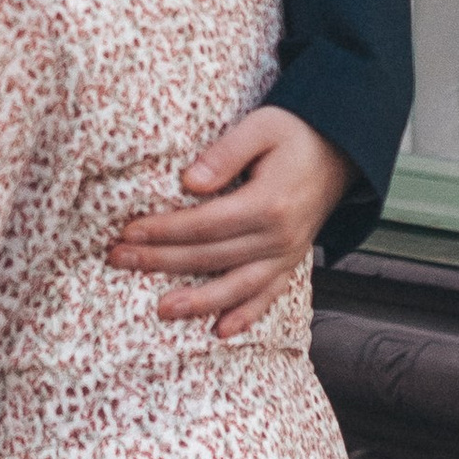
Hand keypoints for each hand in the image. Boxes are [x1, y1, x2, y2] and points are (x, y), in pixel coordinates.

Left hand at [104, 108, 353, 341]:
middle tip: (119, 260)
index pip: (205, 224)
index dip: (165, 230)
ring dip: (198, 300)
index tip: (129, 232)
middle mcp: (279, 237)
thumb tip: (189, 182)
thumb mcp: (261, 127)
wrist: (339, 150)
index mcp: (269, 203)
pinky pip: (267, 295)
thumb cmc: (294, 134)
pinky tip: (221, 331)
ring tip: (162, 309)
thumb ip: (226, 152)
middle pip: (211, 256)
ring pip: (237, 286)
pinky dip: (246, 316)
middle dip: (162, 260)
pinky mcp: (291, 262)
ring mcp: (287, 254)